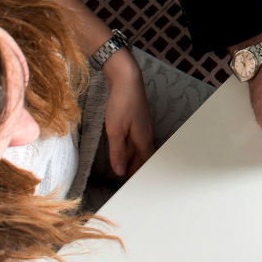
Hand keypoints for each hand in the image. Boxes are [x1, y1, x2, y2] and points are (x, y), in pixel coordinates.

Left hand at [102, 48, 154, 176]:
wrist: (126, 78)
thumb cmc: (122, 103)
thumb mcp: (115, 130)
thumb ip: (117, 152)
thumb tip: (119, 170)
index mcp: (143, 138)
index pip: (146, 161)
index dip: (141, 172)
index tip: (136, 183)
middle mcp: (146, 131)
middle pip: (143, 154)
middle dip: (136, 166)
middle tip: (129, 177)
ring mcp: (142, 123)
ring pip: (138, 144)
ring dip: (131, 155)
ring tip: (122, 164)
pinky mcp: (136, 116)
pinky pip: (135, 135)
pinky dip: (129, 144)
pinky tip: (121, 143)